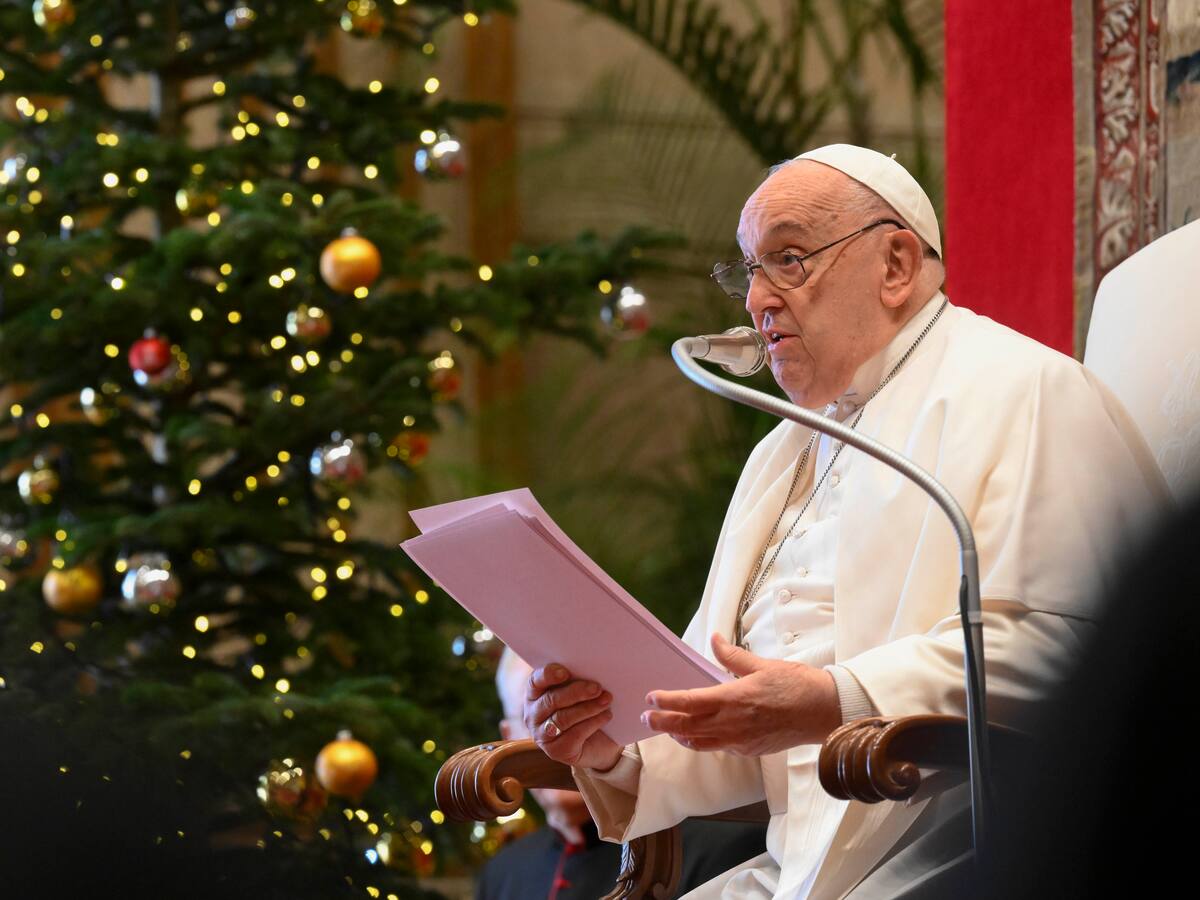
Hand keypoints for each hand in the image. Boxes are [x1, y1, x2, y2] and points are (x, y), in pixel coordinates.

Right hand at [525, 663, 622, 770]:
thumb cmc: (586, 707)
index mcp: (535, 694)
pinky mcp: (556, 752)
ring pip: (563, 718)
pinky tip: (606, 716)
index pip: (535, 681)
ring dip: (588, 708)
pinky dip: (593, 723)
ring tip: (606, 700)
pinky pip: (574, 735)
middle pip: (551, 700)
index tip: (566, 672)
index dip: (548, 675)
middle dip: (576, 692)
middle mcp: (533, 715)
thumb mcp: (579, 691)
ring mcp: (542, 735)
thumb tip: (591, 669)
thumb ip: (577, 680)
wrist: (599, 742)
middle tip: (597, 687)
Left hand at [641, 633, 841, 755]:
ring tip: (668, 729)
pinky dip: (704, 742)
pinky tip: (699, 736)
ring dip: (681, 735)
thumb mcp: (762, 665)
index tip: (651, 698)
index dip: (667, 701)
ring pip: (701, 742)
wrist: (824, 712)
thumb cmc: (796, 685)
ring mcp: (741, 741)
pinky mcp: (750, 750)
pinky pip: (720, 748)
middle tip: (646, 718)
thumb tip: (713, 639)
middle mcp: (733, 724)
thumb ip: (732, 656)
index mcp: (734, 698)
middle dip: (664, 722)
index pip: (690, 701)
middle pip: (688, 726)